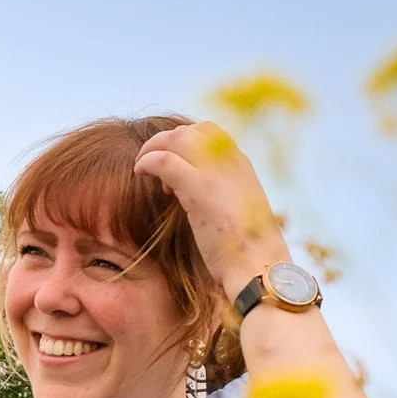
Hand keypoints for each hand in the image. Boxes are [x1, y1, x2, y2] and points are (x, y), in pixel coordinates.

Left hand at [132, 122, 291, 297]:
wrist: (258, 267)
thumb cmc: (247, 253)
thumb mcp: (237, 216)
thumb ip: (222, 199)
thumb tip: (204, 203)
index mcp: (242, 166)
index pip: (210, 133)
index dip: (185, 141)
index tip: (173, 165)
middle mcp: (231, 161)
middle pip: (191, 130)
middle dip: (165, 141)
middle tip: (150, 164)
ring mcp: (216, 172)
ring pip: (176, 138)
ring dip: (153, 148)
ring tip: (141, 168)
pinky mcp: (199, 188)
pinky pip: (165, 160)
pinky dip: (147, 161)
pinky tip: (138, 172)